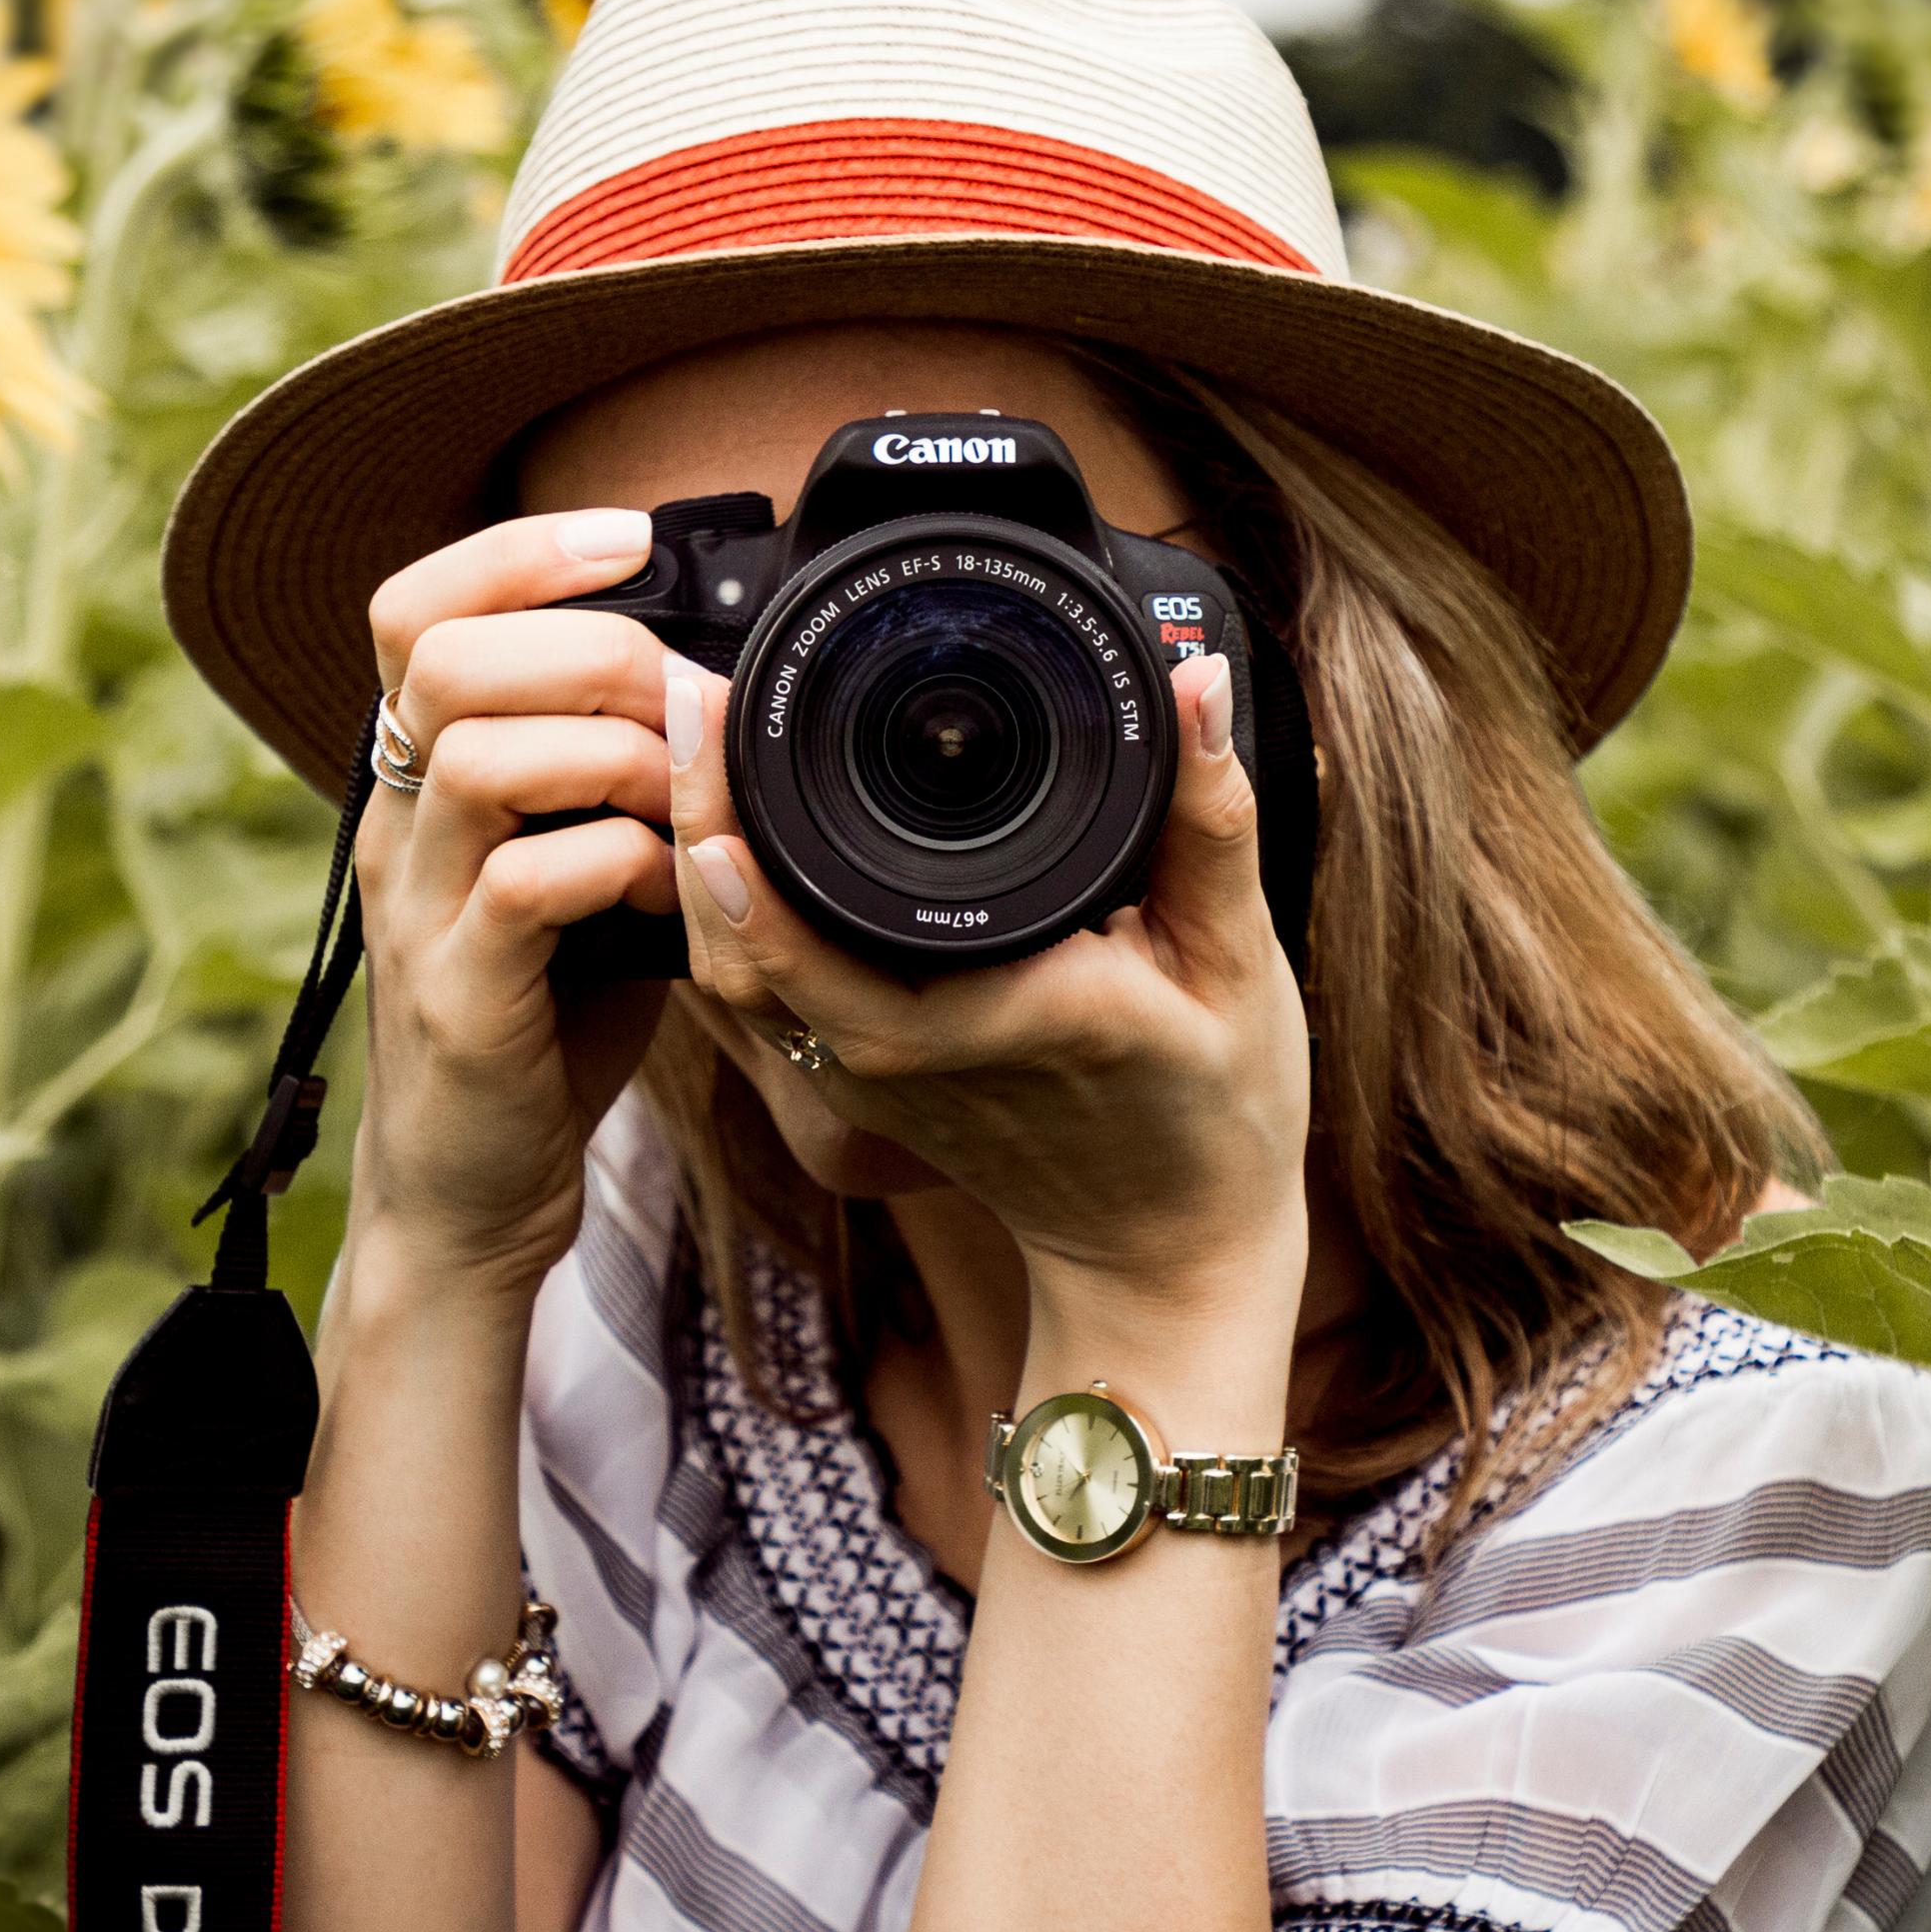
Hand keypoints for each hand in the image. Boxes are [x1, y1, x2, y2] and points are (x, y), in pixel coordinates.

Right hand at [349, 507, 678, 1292]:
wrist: (471, 1189)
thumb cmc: (542, 1018)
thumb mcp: (575, 872)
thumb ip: (615, 785)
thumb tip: (722, 697)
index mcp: (418, 781)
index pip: (415, 609)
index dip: (517, 550)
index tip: (631, 536)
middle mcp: (396, 829)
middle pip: (446, 658)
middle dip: (591, 649)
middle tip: (682, 702)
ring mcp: (416, 912)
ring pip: (480, 755)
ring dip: (614, 755)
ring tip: (684, 800)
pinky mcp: (458, 998)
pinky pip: (527, 884)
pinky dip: (621, 864)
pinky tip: (668, 893)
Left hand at [667, 653, 1311, 1399]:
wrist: (1168, 1251)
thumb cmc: (1218, 1115)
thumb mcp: (1240, 963)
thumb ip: (1211, 819)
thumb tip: (1193, 681)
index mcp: (1001, 1022)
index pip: (828, 953)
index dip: (749, 858)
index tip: (719, 731)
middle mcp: (910, 1062)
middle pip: (745, 952)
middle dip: (696, 817)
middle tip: (690, 695)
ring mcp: (871, 1084)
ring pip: (736, 978)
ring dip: (697, 861)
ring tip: (697, 738)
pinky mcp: (860, 1086)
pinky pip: (762, 999)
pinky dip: (729, 912)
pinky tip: (728, 826)